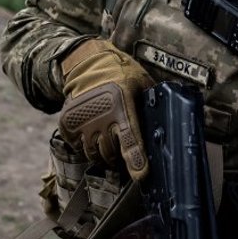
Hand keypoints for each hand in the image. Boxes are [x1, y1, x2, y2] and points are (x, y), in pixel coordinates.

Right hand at [58, 39, 151, 180]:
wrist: (87, 63)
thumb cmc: (119, 72)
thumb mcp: (141, 83)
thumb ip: (151, 103)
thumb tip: (169, 118)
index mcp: (121, 106)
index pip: (130, 140)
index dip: (136, 160)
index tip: (141, 175)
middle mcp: (100, 116)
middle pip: (111, 154)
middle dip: (119, 158)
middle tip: (123, 151)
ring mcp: (82, 121)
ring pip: (93, 155)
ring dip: (102, 155)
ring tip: (108, 145)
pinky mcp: (68, 124)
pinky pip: (76, 147)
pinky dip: (85, 146)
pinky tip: (92, 135)